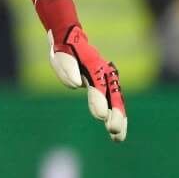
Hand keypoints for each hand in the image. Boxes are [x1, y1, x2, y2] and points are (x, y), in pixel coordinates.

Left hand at [47, 23, 127, 141]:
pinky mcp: (107, 86)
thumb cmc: (64, 48)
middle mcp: (105, 72)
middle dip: (115, 113)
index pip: (98, 85)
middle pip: (113, 94)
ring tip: (117, 139)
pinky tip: (116, 134)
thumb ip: (68, 68)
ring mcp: (109, 79)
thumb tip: (76, 85)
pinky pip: (114, 102)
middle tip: (113, 130)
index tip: (99, 117)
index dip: (99, 101)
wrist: (71, 38)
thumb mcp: (60, 54)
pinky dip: (116, 117)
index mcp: (93, 64)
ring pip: (117, 101)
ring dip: (119, 119)